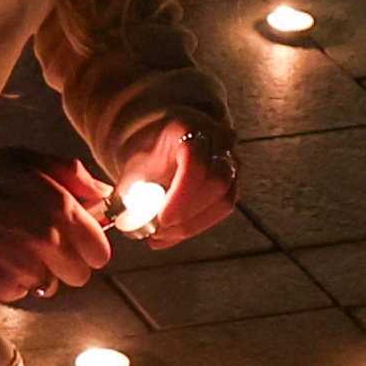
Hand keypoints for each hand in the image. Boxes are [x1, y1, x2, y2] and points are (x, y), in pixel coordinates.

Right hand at [0, 151, 115, 301]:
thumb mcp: (32, 161)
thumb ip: (75, 176)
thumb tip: (105, 196)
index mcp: (61, 209)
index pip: (100, 252)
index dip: (91, 248)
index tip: (79, 243)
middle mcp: (47, 241)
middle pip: (80, 276)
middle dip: (67, 263)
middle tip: (44, 246)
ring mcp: (24, 267)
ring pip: (51, 286)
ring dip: (40, 273)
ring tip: (17, 250)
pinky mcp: (2, 286)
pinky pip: (23, 292)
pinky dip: (14, 281)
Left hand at [108, 108, 240, 245]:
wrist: (159, 136)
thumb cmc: (145, 153)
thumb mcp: (132, 169)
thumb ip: (135, 195)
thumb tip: (136, 225)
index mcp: (187, 130)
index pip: (195, 163)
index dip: (181, 197)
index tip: (161, 220)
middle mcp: (217, 141)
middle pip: (218, 183)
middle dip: (188, 216)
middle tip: (158, 232)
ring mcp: (230, 160)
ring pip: (224, 200)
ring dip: (191, 225)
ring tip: (159, 236)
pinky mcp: (233, 180)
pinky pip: (221, 208)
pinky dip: (195, 225)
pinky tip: (170, 234)